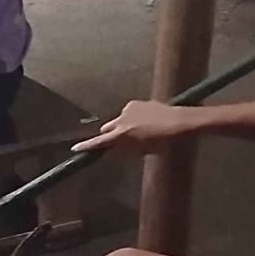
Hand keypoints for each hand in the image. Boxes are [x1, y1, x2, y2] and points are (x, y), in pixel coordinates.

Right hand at [72, 102, 201, 152]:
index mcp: (122, 136)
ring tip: (139, 130)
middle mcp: (120, 121)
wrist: (179, 122)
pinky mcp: (134, 103)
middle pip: (106, 130)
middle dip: (109, 136)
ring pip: (117, 121)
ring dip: (122, 126)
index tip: (75, 148)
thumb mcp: (143, 151)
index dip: (86, 146)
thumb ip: (125, 150)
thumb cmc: (163, 142)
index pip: (99, 142)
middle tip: (118, 142)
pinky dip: (131, 117)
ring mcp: (127, 110)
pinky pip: (127, 112)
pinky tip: (145, 120)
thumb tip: (111, 152)